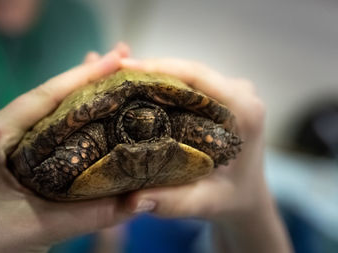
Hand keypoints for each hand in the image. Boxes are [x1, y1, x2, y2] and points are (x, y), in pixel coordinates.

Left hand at [0, 43, 132, 252]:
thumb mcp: (40, 228)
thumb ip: (92, 215)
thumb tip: (142, 200)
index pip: (46, 96)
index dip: (84, 76)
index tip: (117, 59)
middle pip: (49, 94)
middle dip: (87, 75)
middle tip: (122, 59)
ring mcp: (1, 136)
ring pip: (47, 105)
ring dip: (79, 89)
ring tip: (111, 71)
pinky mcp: (10, 147)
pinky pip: (45, 122)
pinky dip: (70, 110)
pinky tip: (90, 102)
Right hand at [121, 58, 292, 252]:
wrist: (248, 196)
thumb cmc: (232, 199)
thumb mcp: (205, 203)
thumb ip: (173, 202)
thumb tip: (131, 201)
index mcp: (244, 111)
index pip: (197, 77)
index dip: (159, 68)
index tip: (125, 68)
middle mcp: (242, 94)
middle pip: (190, 70)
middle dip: (150, 70)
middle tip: (113, 72)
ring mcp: (234, 90)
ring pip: (188, 73)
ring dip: (155, 75)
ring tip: (120, 78)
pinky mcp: (223, 94)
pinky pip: (190, 82)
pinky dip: (164, 84)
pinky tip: (139, 89)